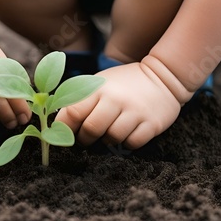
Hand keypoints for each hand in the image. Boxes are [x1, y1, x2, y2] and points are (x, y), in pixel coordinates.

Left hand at [55, 62, 181, 148]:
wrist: (163, 76)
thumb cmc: (122, 84)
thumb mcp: (100, 83)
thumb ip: (80, 100)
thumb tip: (57, 124)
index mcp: (98, 88)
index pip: (73, 112)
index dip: (64, 127)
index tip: (63, 133)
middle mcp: (116, 99)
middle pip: (91, 130)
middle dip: (84, 139)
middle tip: (86, 138)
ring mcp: (135, 112)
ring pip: (111, 139)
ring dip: (107, 140)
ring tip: (108, 132)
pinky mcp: (152, 124)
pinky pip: (132, 144)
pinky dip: (126, 143)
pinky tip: (126, 133)